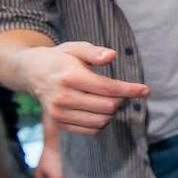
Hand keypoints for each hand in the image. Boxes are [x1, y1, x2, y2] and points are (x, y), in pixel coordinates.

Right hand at [20, 41, 148, 134]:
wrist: (32, 72)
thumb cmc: (60, 58)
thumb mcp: (75, 48)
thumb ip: (94, 52)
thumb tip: (112, 56)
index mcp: (70, 77)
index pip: (107, 88)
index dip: (129, 90)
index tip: (145, 90)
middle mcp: (63, 98)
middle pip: (107, 107)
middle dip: (121, 100)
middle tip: (124, 92)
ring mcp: (60, 114)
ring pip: (100, 121)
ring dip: (113, 112)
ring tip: (113, 100)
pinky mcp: (59, 124)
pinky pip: (90, 130)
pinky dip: (101, 122)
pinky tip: (102, 110)